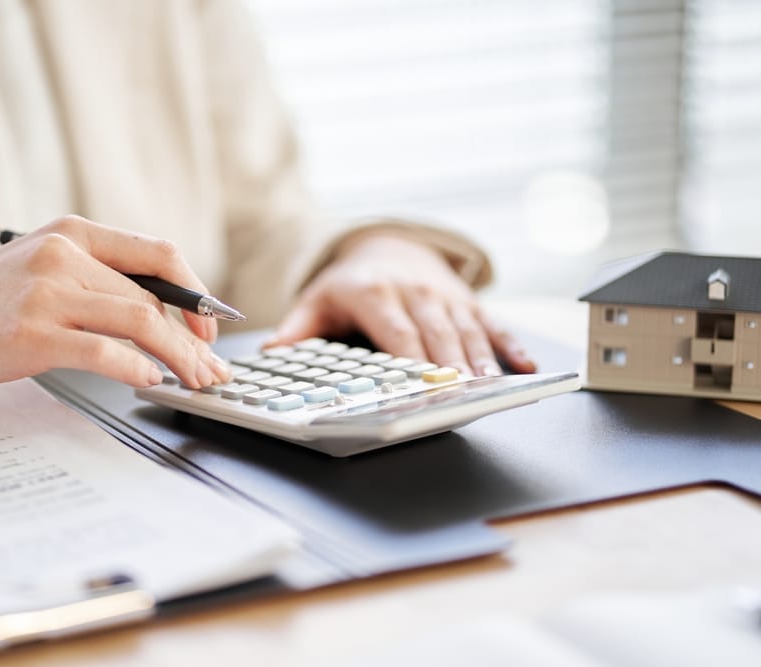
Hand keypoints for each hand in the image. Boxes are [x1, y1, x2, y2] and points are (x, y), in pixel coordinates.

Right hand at [0, 216, 230, 388]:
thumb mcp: (42, 266)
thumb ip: (95, 277)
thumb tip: (159, 312)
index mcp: (73, 232)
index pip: (160, 254)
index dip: (196, 293)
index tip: (209, 328)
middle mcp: (64, 254)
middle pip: (154, 298)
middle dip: (193, 341)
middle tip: (210, 371)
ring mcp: (47, 293)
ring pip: (140, 322)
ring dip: (179, 358)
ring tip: (193, 382)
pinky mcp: (32, 334)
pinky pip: (105, 352)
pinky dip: (138, 369)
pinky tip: (150, 382)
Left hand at [268, 234, 535, 374]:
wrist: (388, 244)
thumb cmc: (352, 282)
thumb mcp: (319, 299)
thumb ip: (299, 327)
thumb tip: (274, 352)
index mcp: (375, 293)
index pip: (395, 331)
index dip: (410, 358)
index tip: (418, 383)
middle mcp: (414, 291)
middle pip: (435, 333)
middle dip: (450, 364)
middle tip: (461, 393)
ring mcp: (444, 295)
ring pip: (466, 329)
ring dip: (480, 358)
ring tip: (489, 385)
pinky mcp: (466, 300)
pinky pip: (491, 322)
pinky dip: (510, 344)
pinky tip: (525, 365)